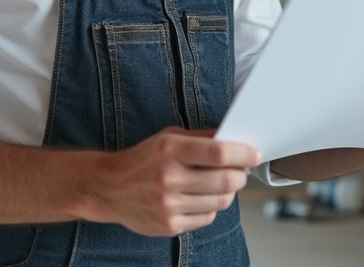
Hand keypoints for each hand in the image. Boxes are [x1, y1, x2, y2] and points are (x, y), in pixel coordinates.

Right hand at [79, 127, 260, 236]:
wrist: (109, 188)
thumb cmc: (142, 159)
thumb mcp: (168, 137)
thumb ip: (201, 138)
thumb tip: (234, 139)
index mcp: (170, 150)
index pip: (218, 153)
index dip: (243, 154)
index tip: (254, 154)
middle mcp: (169, 178)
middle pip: (226, 181)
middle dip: (240, 175)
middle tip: (239, 170)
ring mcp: (169, 205)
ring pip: (221, 201)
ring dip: (228, 192)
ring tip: (219, 184)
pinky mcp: (169, 225)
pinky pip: (207, 217)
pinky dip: (211, 207)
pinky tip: (200, 198)